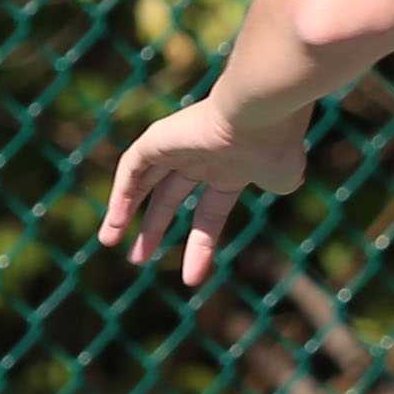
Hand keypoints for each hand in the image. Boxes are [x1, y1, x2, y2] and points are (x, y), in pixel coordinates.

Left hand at [96, 92, 309, 286]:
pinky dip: (121, 193)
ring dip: (124, 212)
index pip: (210, 215)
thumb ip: (278, 184)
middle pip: (170, 197)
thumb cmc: (276, 147)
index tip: (191, 280)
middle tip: (137, 260)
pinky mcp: (159, 137)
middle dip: (154, 228)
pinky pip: (133, 166)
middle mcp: (204, 158)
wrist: (262, 113)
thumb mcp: (284, 178)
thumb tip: (276, 183)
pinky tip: (113, 221)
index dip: (200, 247)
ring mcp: (180, 146)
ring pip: (144, 181)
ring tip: (108, 243)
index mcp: (232, 170)